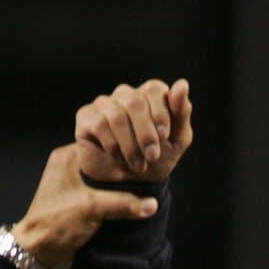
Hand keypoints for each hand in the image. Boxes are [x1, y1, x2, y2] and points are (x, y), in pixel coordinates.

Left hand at [8, 144, 159, 267]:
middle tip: (146, 169)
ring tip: (144, 183)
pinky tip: (132, 197)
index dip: (123, 147)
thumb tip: (152, 204)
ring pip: (106, 175)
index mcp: (68, 157)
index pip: (101, 142)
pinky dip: (116, 193)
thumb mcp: (91, 209)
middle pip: (105, 158)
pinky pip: (104, 189)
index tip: (142, 155)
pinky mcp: (80, 197)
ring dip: (121, 182)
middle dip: (124, 166)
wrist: (38, 250)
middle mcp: (71, 164)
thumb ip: (123, 203)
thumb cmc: (55, 223)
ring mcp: (75, 181)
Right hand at [75, 78, 193, 183]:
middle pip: (135, 102)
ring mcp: (104, 104)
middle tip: (152, 156)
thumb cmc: (155, 159)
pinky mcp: (86, 117)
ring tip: (138, 164)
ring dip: (130, 146)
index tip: (164, 136)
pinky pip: (99, 124)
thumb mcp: (177, 140)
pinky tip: (119, 159)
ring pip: (117, 116)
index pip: (154, 89)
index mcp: (149, 95)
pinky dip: (113, 147)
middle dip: (146, 134)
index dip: (160, 112)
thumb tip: (182, 84)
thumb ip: (181, 113)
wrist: (129, 184)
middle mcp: (126, 95)